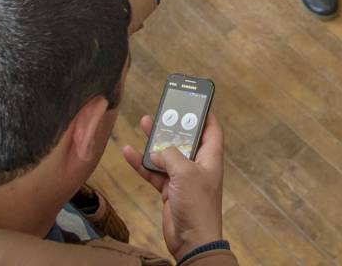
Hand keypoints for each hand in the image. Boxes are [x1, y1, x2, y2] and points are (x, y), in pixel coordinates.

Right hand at [122, 111, 224, 260]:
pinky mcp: (169, 190)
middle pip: (185, 139)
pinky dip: (142, 164)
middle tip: (162, 109)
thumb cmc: (197, 205)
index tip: (194, 101)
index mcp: (210, 157)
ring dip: (155, 141)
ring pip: (167, 154)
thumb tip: (159, 151)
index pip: (211, 129)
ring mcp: (182, 178)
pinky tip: (129, 152)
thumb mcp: (185, 173)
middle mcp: (197, 165)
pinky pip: (154, 172)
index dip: (205, 114)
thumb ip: (171, 155)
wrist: (192, 240)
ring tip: (143, 122)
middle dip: (173, 124)